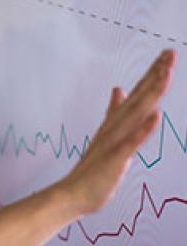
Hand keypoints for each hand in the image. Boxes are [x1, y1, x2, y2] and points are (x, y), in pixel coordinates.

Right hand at [59, 49, 174, 213]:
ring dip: (152, 93)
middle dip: (156, 74)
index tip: (166, 54)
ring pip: (137, 113)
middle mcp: (116, 127)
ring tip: (165, 74)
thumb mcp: (108, 135)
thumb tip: (119, 89)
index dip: (153, 73)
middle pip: (140, 97)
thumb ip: (114, 110)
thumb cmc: (93, 168)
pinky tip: (155, 115)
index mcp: (117, 122)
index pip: (138, 93)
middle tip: (170, 53)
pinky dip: (143, 128)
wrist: (74, 192)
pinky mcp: (115, 157)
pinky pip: (131, 142)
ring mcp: (115, 141)